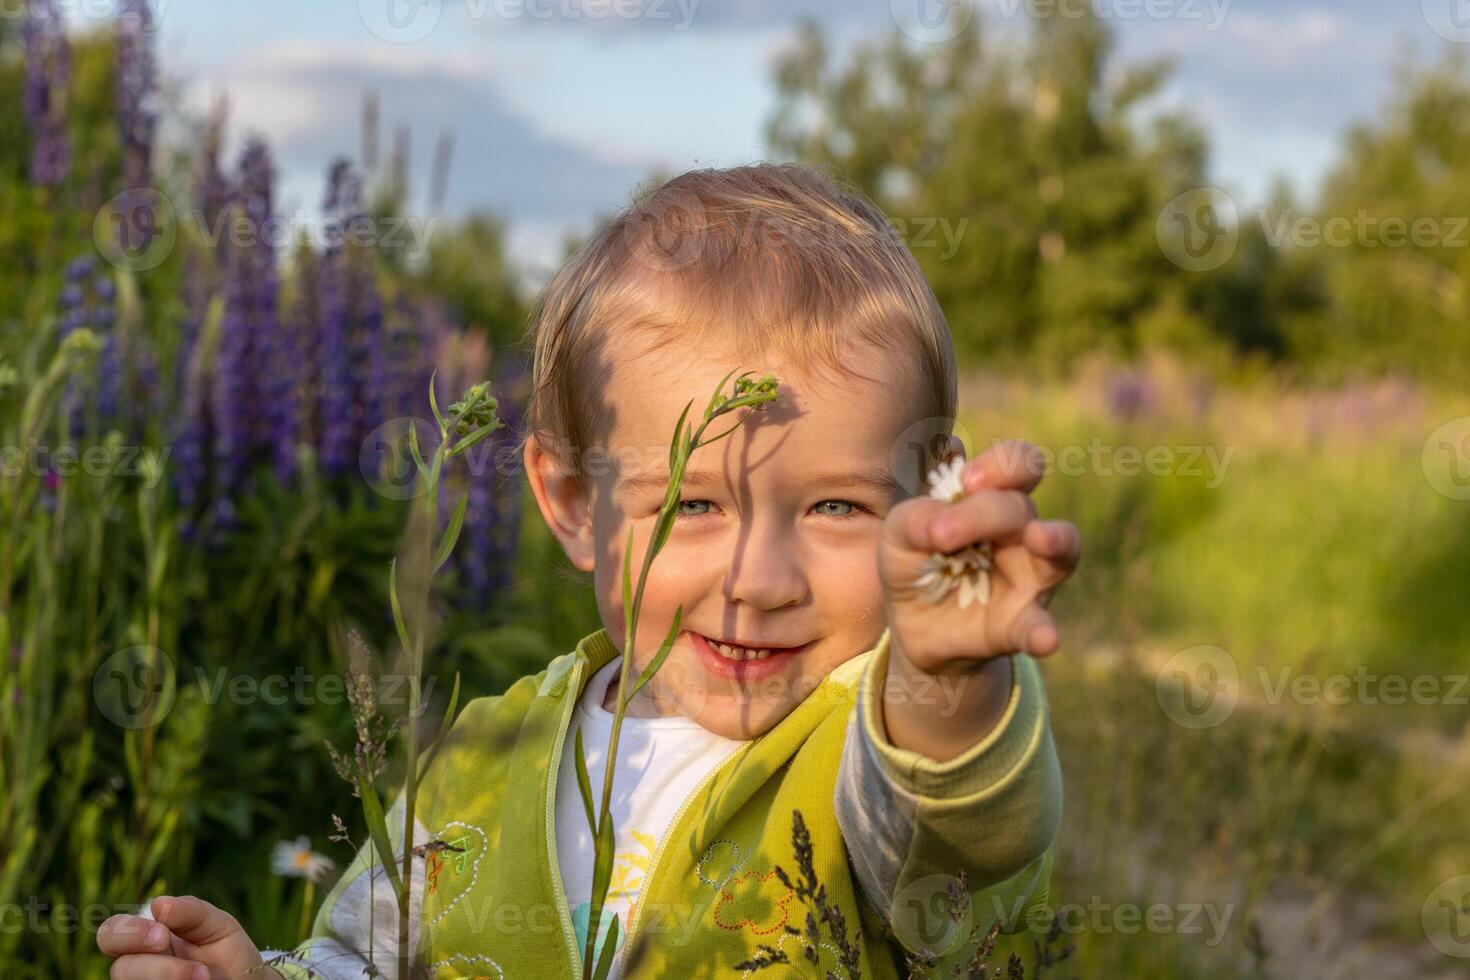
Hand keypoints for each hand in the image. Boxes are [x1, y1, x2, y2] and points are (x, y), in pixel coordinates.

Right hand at [98, 895, 270, 979]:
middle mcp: (139, 967)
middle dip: (147, 966)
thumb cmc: (226, 952)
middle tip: (184, 964)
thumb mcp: (217, 925)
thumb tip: (158, 904)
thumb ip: (190, 911)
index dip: (128, 932)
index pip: (111, 932)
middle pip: (119, 968)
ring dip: (169, 978)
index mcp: (145, 938)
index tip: (163, 935)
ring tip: (204, 976)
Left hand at [880, 437, 1080, 672]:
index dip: (1003, 465)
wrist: (914, 628)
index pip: (1018, 465)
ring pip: (1062, 552)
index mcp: (992, 500)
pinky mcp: (1022, 624)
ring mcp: (1030, 578)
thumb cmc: (915, 564)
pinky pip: (1040, 625)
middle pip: (1020, 507)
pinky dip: (1044, 632)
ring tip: (1041, 538)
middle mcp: (1021, 532)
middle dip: (983, 513)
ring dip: (1056, 541)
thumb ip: (913, 518)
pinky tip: (1046, 639)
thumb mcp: (898, 536)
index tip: (968, 480)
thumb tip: (936, 524)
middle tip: (942, 534)